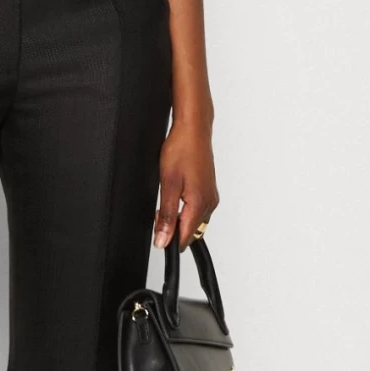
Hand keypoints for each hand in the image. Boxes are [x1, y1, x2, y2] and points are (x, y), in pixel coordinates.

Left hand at [152, 120, 217, 247]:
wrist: (193, 130)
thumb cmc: (181, 150)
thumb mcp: (168, 185)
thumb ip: (166, 216)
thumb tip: (163, 240)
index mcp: (200, 204)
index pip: (185, 239)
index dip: (168, 238)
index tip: (158, 227)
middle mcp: (210, 203)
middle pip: (190, 231)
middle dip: (172, 227)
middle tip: (160, 208)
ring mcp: (211, 197)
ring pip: (193, 221)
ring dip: (179, 217)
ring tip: (169, 196)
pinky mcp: (209, 191)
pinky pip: (198, 209)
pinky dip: (185, 208)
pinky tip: (177, 192)